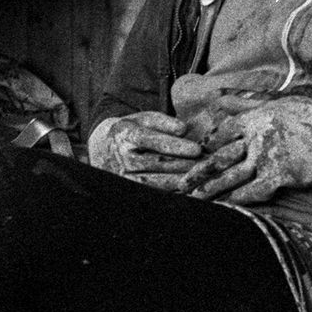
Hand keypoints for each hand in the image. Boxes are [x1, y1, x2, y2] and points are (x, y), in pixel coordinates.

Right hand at [87, 111, 202, 190]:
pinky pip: (151, 192)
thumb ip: (164, 122)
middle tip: (207, 165)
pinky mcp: (127, 188)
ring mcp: (122, 175)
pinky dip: (170, 191)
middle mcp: (122, 157)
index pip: (152, 140)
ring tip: (201, 177)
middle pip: (157, 163)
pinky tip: (188, 189)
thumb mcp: (144, 119)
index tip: (197, 149)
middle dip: (184, 164)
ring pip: (155, 181)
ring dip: (180, 180)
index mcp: (126, 134)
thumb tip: (184, 129)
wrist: (104, 149)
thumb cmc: (133, 130)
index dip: (176, 146)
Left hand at [182, 96, 311, 204]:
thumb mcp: (279, 102)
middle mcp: (257, 136)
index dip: (208, 145)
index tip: (195, 154)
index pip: (223, 132)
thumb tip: (222, 99)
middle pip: (220, 156)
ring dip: (211, 188)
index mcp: (256, 118)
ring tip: (194, 199)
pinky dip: (238, 198)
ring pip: (232, 175)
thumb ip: (247, 104)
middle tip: (180, 183)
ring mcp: (268, 156)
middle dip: (198, 171)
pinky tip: (225, 205)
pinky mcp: (281, 175)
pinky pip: (253, 190)